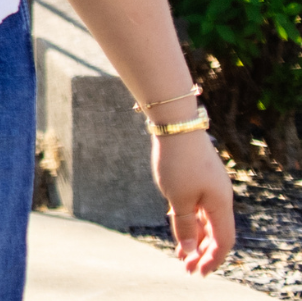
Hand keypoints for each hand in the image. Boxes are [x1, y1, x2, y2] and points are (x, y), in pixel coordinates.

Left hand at [153, 130, 236, 275]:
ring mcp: (210, 188)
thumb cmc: (177, 162)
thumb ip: (184, 225)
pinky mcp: (200, 179)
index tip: (198, 273)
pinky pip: (199, 208)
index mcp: (220, 205)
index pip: (222, 241)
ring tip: (180, 255)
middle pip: (215, 233)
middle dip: (202, 253)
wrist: (175, 125)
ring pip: (206, 220)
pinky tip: (179, 229)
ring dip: (195, 239)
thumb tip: (189, 251)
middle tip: (186, 269)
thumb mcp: (178, 198)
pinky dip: (190, 221)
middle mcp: (220, 198)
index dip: (212, 259)